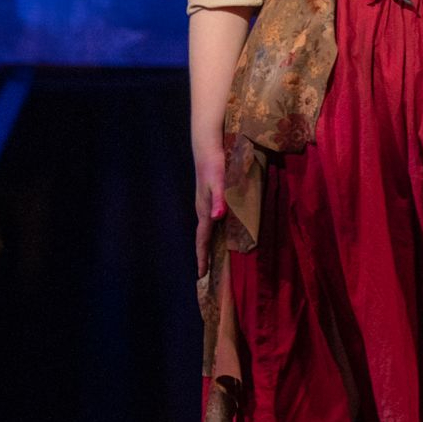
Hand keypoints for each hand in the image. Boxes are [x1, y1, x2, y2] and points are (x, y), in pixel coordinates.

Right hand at [194, 144, 227, 278]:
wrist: (207, 146)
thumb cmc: (215, 163)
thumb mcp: (219, 181)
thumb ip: (219, 199)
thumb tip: (216, 218)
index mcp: (204, 210)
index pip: (202, 239)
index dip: (202, 257)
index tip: (201, 275)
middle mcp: (203, 210)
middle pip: (203, 238)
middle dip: (204, 255)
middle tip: (207, 274)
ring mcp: (206, 204)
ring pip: (207, 230)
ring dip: (209, 245)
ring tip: (213, 259)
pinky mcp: (210, 198)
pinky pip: (211, 222)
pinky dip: (214, 233)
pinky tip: (221, 233)